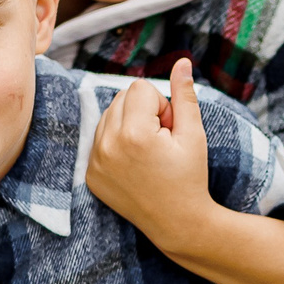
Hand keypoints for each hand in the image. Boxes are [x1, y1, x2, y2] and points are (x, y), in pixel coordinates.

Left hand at [85, 58, 214, 236]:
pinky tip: (135, 165)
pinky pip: (100, 139)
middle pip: (121, 98)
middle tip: (161, 142)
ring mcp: (95, 162)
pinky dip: (117, 144)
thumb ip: (184, 95)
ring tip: (149, 153)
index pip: (139, 88)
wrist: (178, 223)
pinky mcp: (91, 174)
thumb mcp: (193, 134)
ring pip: (108, 116)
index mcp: (134, 134)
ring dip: (129, 126)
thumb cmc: (191, 177)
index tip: (170, 130)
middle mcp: (108, 146)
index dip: (161, 105)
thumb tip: (181, 60)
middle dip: (143, 112)